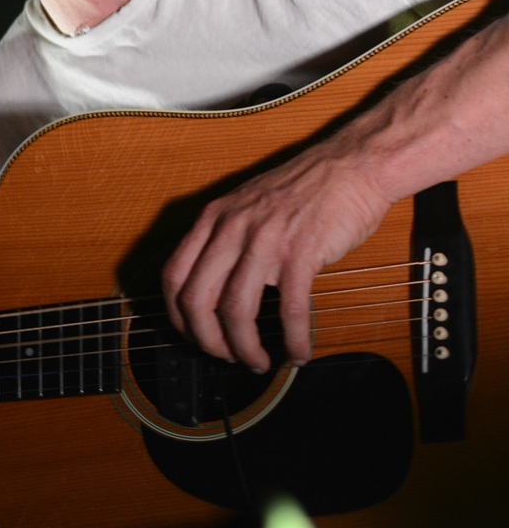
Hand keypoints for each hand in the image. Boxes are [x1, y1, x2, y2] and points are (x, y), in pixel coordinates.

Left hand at [161, 142, 394, 371]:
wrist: (352, 166)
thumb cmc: (304, 189)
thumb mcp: (246, 204)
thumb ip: (225, 238)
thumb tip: (214, 285)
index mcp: (213, 218)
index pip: (174, 275)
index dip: (177, 315)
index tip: (191, 334)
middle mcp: (231, 228)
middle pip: (197, 299)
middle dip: (207, 340)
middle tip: (224, 357)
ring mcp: (265, 241)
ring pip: (237, 309)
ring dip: (245, 347)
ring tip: (258, 361)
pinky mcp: (302, 253)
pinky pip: (290, 309)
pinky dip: (293, 339)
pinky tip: (298, 353)